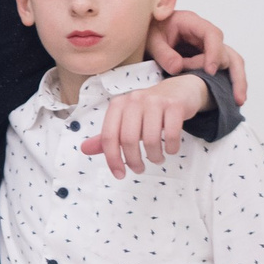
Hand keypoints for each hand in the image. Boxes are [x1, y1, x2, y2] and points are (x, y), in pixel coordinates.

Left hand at [84, 74, 222, 180]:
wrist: (179, 90)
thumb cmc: (149, 109)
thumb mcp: (126, 119)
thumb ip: (108, 135)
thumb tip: (84, 149)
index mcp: (118, 105)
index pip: (109, 136)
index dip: (112, 159)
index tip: (119, 174)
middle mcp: (134, 100)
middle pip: (129, 140)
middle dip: (134, 161)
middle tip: (140, 169)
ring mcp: (155, 101)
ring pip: (151, 139)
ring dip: (155, 156)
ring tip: (157, 158)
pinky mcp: (175, 105)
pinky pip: (172, 134)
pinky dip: (171, 148)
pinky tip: (170, 149)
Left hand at [146, 5, 245, 105]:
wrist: (146, 32)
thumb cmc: (150, 31)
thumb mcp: (151, 40)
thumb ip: (163, 53)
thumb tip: (178, 68)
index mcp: (191, 23)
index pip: (212, 35)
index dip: (215, 52)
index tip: (210, 71)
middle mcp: (204, 35)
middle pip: (228, 52)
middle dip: (232, 73)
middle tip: (233, 94)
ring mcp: (208, 48)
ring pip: (231, 62)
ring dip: (236, 80)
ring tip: (238, 100)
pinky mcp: (206, 60)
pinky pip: (223, 70)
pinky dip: (228, 83)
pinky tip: (231, 98)